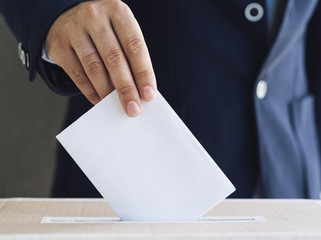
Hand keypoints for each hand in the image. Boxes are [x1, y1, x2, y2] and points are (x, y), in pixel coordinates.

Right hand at [46, 0, 156, 116]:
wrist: (67, 17)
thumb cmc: (104, 30)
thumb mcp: (120, 32)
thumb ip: (131, 57)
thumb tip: (139, 91)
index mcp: (118, 11)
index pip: (134, 46)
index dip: (143, 73)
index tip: (148, 95)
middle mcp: (95, 17)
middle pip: (114, 59)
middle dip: (126, 88)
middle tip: (134, 108)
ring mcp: (74, 29)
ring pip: (94, 68)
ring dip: (108, 93)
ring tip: (118, 106)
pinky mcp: (59, 45)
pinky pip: (77, 75)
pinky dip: (91, 92)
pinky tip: (100, 101)